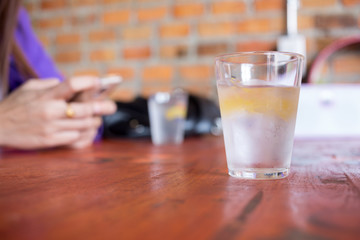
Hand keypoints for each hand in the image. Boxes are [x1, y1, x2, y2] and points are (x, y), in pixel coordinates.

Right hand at [0, 77, 115, 149]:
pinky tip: (85, 130)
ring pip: (83, 124)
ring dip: (94, 121)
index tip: (99, 81)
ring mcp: (51, 127)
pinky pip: (75, 137)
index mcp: (46, 95)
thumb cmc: (15, 105)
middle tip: (112, 106)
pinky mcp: (50, 141)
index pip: (72, 84)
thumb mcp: (29, 88)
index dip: (88, 82)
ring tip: (98, 118)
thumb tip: (72, 85)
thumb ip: (51, 84)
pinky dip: (82, 133)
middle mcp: (50, 111)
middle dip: (102, 107)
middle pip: (84, 108)